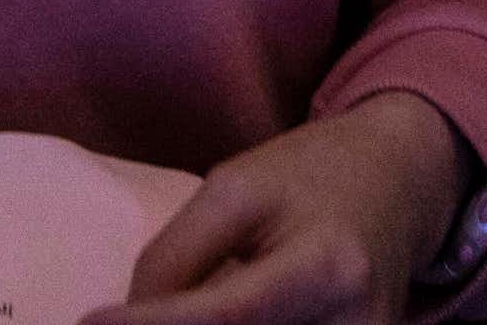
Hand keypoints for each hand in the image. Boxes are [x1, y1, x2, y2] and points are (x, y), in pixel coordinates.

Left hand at [86, 96, 465, 324]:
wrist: (397, 183)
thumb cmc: (307, 176)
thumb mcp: (236, 188)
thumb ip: (181, 255)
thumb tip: (133, 320)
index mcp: (326, 266)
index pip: (227, 315)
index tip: (89, 323)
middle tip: (121, 320)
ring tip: (175, 304)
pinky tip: (215, 313)